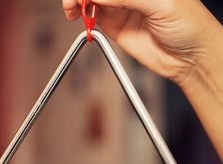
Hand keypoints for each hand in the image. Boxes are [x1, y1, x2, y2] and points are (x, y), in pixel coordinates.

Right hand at [62, 0, 222, 85]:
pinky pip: (94, 18)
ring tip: (73, 10)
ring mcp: (121, 9)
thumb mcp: (161, 4)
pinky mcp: (115, 26)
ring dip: (79, 3)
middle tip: (74, 3)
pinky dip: (84, 17)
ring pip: (92, 1)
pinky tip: (82, 18)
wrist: (190, 59)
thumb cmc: (189, 26)